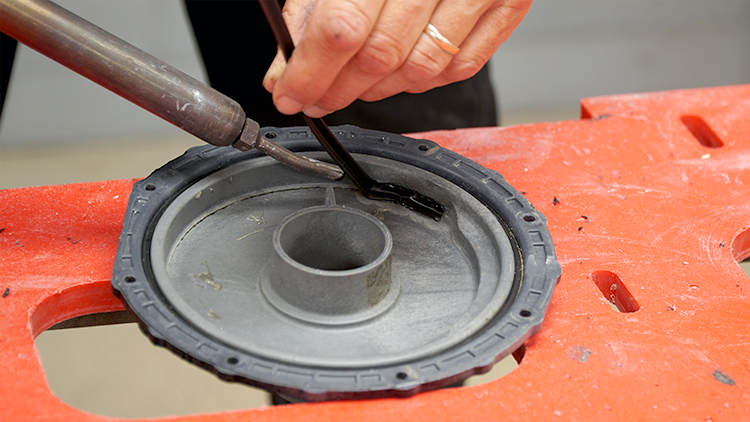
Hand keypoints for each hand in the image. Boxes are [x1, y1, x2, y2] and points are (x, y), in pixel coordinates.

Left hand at [262, 0, 532, 117]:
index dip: (311, 71)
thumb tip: (286, 70)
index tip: (291, 94)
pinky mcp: (509, 4)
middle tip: (316, 98)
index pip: (342, 27)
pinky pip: (459, 68)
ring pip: (419, 69)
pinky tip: (398, 72)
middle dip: (338, 89)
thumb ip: (311, 12)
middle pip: (380, 55)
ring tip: (355, 84)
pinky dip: (421, 80)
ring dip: (378, 89)